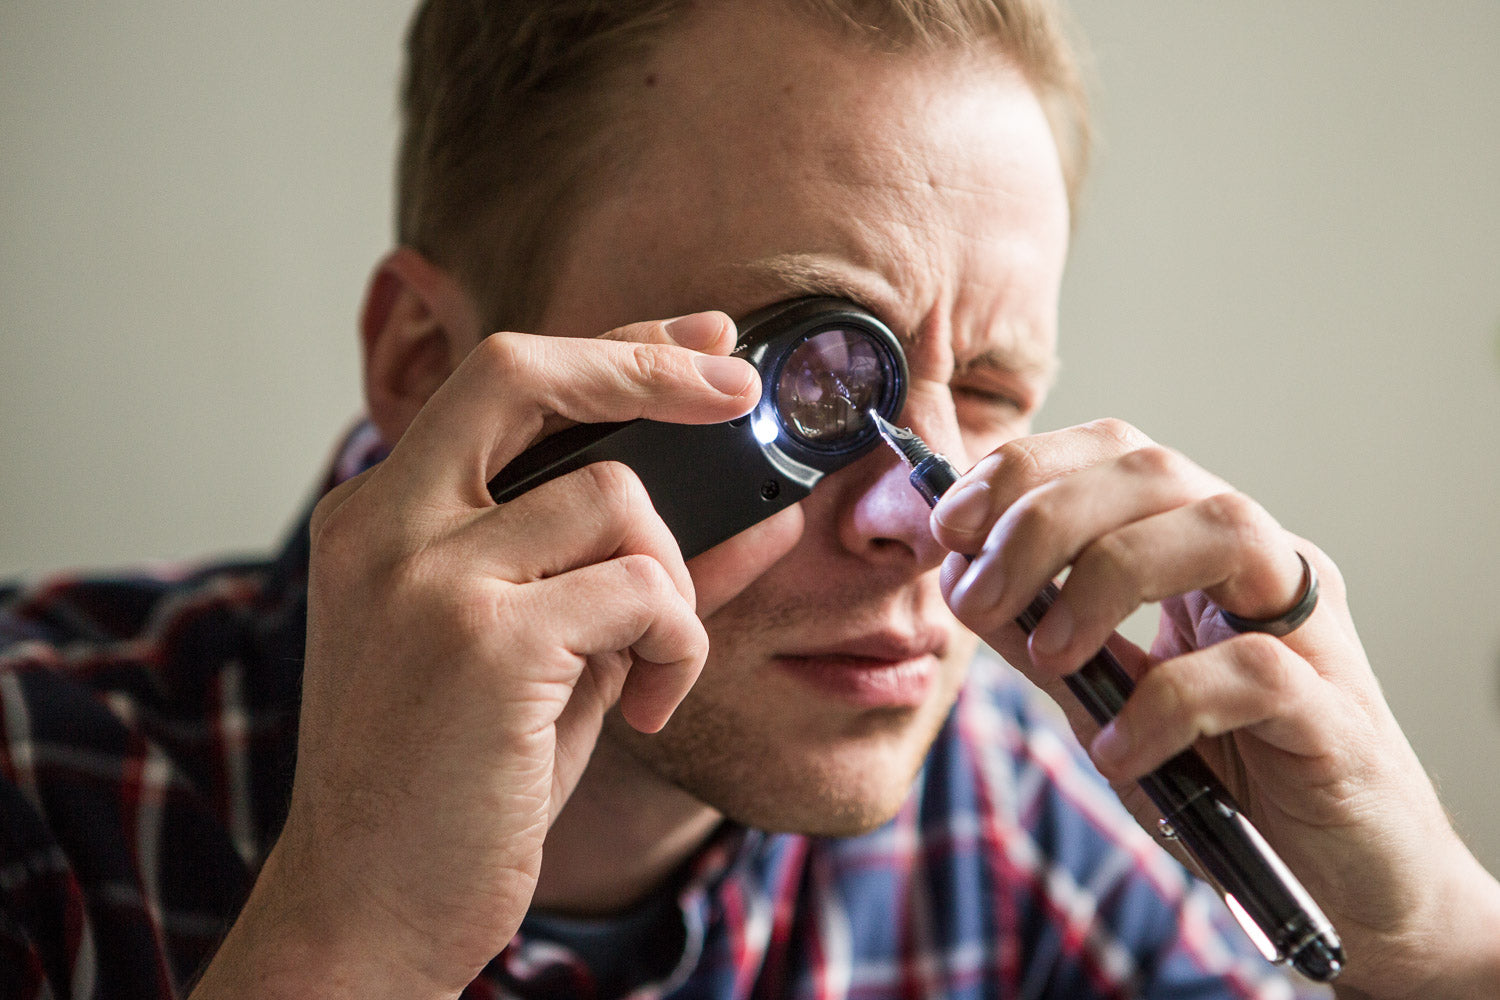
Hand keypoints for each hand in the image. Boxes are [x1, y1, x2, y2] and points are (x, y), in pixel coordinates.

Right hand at [192, 313, 794, 998]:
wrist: (367, 908)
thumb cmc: (457, 779)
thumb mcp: (549, 651)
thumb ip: (630, 569)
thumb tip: (760, 508)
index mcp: (378, 514)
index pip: (499, 382)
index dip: (609, 347)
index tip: (696, 340)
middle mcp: (383, 524)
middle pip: (522, 373)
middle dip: (647, 363)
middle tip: (737, 386)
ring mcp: (425, 576)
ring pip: (617, 499)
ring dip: (674, 579)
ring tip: (653, 660)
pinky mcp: (482, 639)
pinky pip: (644, 588)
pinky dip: (677, 642)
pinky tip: (645, 704)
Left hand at [931, 418, 1499, 998]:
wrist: (1337, 882)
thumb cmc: (1218, 775)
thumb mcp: (1103, 697)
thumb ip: (1040, 634)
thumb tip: (960, 574)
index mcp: (1199, 548)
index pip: (1117, 453)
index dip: (1026, 469)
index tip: (950, 523)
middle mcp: (1261, 567)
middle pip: (1159, 473)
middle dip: (1045, 518)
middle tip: (979, 597)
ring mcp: (1309, 633)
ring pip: (1226, 530)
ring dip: (1107, 578)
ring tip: (1048, 658)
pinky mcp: (1338, 716)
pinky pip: (1258, 673)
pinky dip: (1168, 703)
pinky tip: (1117, 750)